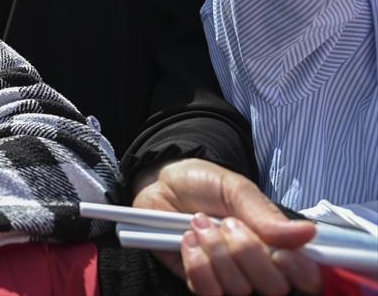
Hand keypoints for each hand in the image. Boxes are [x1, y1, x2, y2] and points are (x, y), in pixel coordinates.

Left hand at [133, 159, 319, 295]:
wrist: (161, 185)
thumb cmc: (204, 185)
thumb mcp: (235, 189)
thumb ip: (266, 214)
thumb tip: (308, 232)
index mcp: (277, 244)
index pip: (307, 277)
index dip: (300, 271)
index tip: (280, 252)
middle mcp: (257, 268)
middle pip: (273, 287)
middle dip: (247, 252)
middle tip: (226, 223)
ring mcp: (229, 279)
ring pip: (238, 288)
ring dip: (215, 251)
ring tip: (199, 223)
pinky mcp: (200, 283)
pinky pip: (206, 290)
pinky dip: (195, 262)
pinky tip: (187, 240)